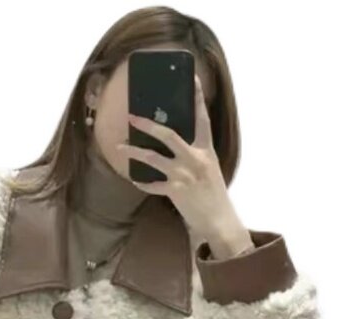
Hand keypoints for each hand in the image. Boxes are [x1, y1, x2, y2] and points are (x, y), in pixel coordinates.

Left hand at [116, 74, 232, 234]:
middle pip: (168, 135)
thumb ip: (195, 154)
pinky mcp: (175, 191)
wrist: (218, 219)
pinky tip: (134, 180)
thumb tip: (175, 143)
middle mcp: (195, 159)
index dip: (198, 99)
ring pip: (153, 158)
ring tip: (120, 146)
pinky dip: (142, 182)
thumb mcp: (209, 168)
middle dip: (148, 125)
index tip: (193, 79)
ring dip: (134, 151)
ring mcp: (184, 175)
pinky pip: (152, 184)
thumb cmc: (213, 194)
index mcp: (206, 150)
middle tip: (132, 117)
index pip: (202, 119)